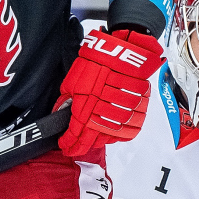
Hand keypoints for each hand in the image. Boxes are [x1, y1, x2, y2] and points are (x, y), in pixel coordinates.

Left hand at [56, 27, 165, 162]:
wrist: (123, 50)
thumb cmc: (96, 61)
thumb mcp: (72, 81)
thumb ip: (67, 100)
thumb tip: (61, 112)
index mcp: (85, 108)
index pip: (75, 135)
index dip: (69, 144)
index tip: (65, 147)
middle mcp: (103, 114)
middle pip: (93, 140)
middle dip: (82, 146)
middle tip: (76, 148)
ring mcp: (120, 114)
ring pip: (111, 136)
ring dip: (100, 141)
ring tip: (93, 141)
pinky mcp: (136, 110)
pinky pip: (128, 129)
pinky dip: (119, 134)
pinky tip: (111, 133)